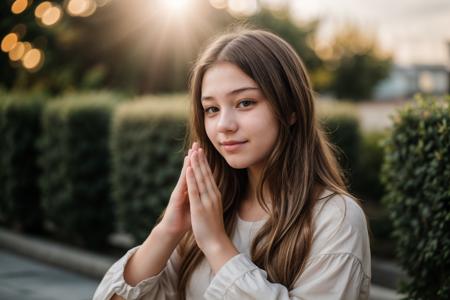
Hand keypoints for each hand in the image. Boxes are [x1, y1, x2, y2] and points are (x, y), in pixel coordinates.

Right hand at [158, 142, 198, 237]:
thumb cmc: (185, 219)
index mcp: (191, 190)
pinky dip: (186, 176)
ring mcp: (179, 192)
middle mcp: (184, 189)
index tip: (204, 152)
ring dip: (189, 162)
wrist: (173, 230)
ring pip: (186, 175)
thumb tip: (207, 194)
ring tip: (192, 150)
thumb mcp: (196, 206)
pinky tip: (188, 167)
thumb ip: (199, 198)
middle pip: (190, 171)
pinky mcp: (176, 198)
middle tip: (197, 144)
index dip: (200, 163)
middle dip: (194, 158)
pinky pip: (182, 185)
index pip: (197, 174)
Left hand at [186, 147, 237, 265]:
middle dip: (201, 159)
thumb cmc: (214, 228)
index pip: (209, 176)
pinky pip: (195, 190)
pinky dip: (192, 178)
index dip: (205, 163)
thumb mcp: (214, 210)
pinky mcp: (199, 207)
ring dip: (197, 164)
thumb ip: (212, 200)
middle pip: (206, 174)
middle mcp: (212, 195)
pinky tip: (189, 169)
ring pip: (201, 178)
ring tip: (194, 152)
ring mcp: (206, 200)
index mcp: (215, 195)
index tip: (202, 152)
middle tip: (198, 146)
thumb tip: (212, 193)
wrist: (216, 242)